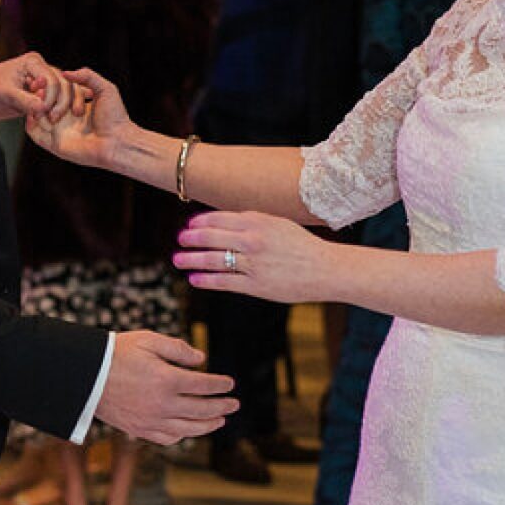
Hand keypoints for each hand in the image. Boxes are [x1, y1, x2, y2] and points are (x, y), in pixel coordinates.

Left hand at [0, 52, 74, 125]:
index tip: (43, 112)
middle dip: (62, 102)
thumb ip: (25, 100)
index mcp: (32, 62)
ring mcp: (43, 81)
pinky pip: (58, 99)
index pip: (53, 79)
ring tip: (56, 120)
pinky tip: (66, 117)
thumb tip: (44, 107)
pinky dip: (63, 107)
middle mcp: (41, 69)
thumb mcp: (5, 94)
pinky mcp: (41, 94)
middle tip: (53, 119)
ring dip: (66, 105)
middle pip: (65, 84)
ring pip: (66, 91)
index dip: (51, 98)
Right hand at [23, 66, 129, 168]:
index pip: (55, 94)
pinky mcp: (55, 145)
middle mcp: (65, 119)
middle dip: (39, 95)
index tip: (44, 77)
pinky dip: (30, 123)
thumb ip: (87, 76)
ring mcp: (58, 132)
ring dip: (35, 107)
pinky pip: (35, 135)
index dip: (48, 86)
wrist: (117, 142)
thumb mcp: (105, 89)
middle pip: (43, 105)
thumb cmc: (115, 116)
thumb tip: (65, 72)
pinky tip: (35, 112)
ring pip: (37, 118)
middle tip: (37, 87)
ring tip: (38, 99)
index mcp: (75, 106)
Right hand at [95, 331, 236, 445]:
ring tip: (220, 420)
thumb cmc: (117, 353)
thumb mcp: (148, 340)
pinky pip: (168, 438)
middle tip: (234, 404)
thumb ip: (178, 348)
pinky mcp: (139, 430)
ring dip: (208, 425)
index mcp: (166, 380)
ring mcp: (151, 420)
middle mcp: (162, 404)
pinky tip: (190, 430)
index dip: (221, 385)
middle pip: (202, 409)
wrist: (85, 375)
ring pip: (189, 429)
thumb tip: (201, 359)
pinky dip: (183, 435)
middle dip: (222, 407)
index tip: (230, 383)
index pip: (204, 385)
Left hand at [177, 210, 332, 304]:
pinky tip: (194, 279)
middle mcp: (253, 240)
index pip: (219, 219)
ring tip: (178, 260)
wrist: (326, 269)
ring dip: (191, 259)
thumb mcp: (279, 224)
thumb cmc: (302, 246)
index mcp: (258, 222)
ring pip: (213, 260)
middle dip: (190, 239)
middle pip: (211, 237)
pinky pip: (224, 281)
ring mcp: (253, 264)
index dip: (200, 222)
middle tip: (180, 240)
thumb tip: (226, 222)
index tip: (190, 226)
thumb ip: (253, 221)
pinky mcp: (256, 285)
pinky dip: (206, 280)